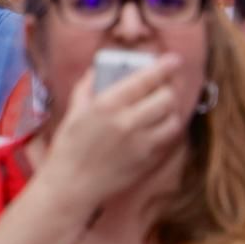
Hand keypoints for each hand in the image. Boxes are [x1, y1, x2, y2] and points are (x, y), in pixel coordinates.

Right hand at [34, 56, 187, 216]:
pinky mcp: (148, 160)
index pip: (145, 80)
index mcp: (108, 104)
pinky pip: (167, 139)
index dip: (164, 67)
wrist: (73, 183)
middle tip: (162, 86)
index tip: (174, 59)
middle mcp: (128, 122)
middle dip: (167, 89)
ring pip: (173, 119)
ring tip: (160, 107)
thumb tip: (97, 69)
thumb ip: (87, 85)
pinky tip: (156, 126)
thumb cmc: (69, 144)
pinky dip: (166, 129)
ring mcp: (141, 143)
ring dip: (170, 110)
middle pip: (166, 98)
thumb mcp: (74, 109)